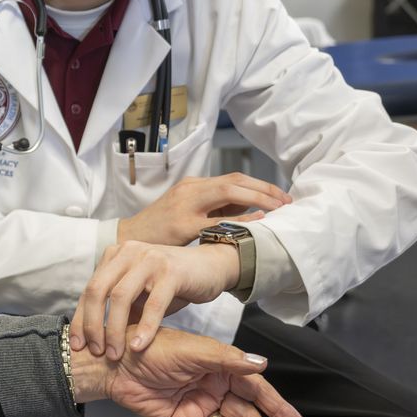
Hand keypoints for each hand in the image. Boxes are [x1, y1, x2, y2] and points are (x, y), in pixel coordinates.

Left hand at [71, 242, 237, 358]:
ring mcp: (149, 259)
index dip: (80, 319)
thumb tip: (94, 336)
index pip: (89, 289)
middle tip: (95, 352)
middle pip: (98, 290)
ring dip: (114, 330)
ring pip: (120, 297)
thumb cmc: (170, 284)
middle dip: (92, 325)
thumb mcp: (140, 293)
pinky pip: (153, 303)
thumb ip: (119, 307)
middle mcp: (128, 252)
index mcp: (115, 256)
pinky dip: (144, 327)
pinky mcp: (171, 271)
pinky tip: (139, 346)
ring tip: (115, 354)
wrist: (210, 266)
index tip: (76, 345)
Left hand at [72, 327, 308, 416]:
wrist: (115, 363)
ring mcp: (199, 406)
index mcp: (221, 367)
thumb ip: (227, 360)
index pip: (255, 390)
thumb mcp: (192, 350)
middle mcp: (214, 387)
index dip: (277, 408)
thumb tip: (262, 364)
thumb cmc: (152, 347)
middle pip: (246, 416)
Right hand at [117, 173, 291, 247]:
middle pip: (235, 180)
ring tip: (279, 208)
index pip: (233, 177)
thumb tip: (249, 206)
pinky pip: (217, 220)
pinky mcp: (181, 224)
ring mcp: (185, 205)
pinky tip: (257, 221)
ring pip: (229, 192)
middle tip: (287, 200)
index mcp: (193, 185)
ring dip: (259, 198)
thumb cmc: (160, 229)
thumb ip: (214, 207)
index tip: (281, 195)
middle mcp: (191, 189)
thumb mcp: (187, 211)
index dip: (261, 185)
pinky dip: (241, 218)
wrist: (129, 239)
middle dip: (266, 189)